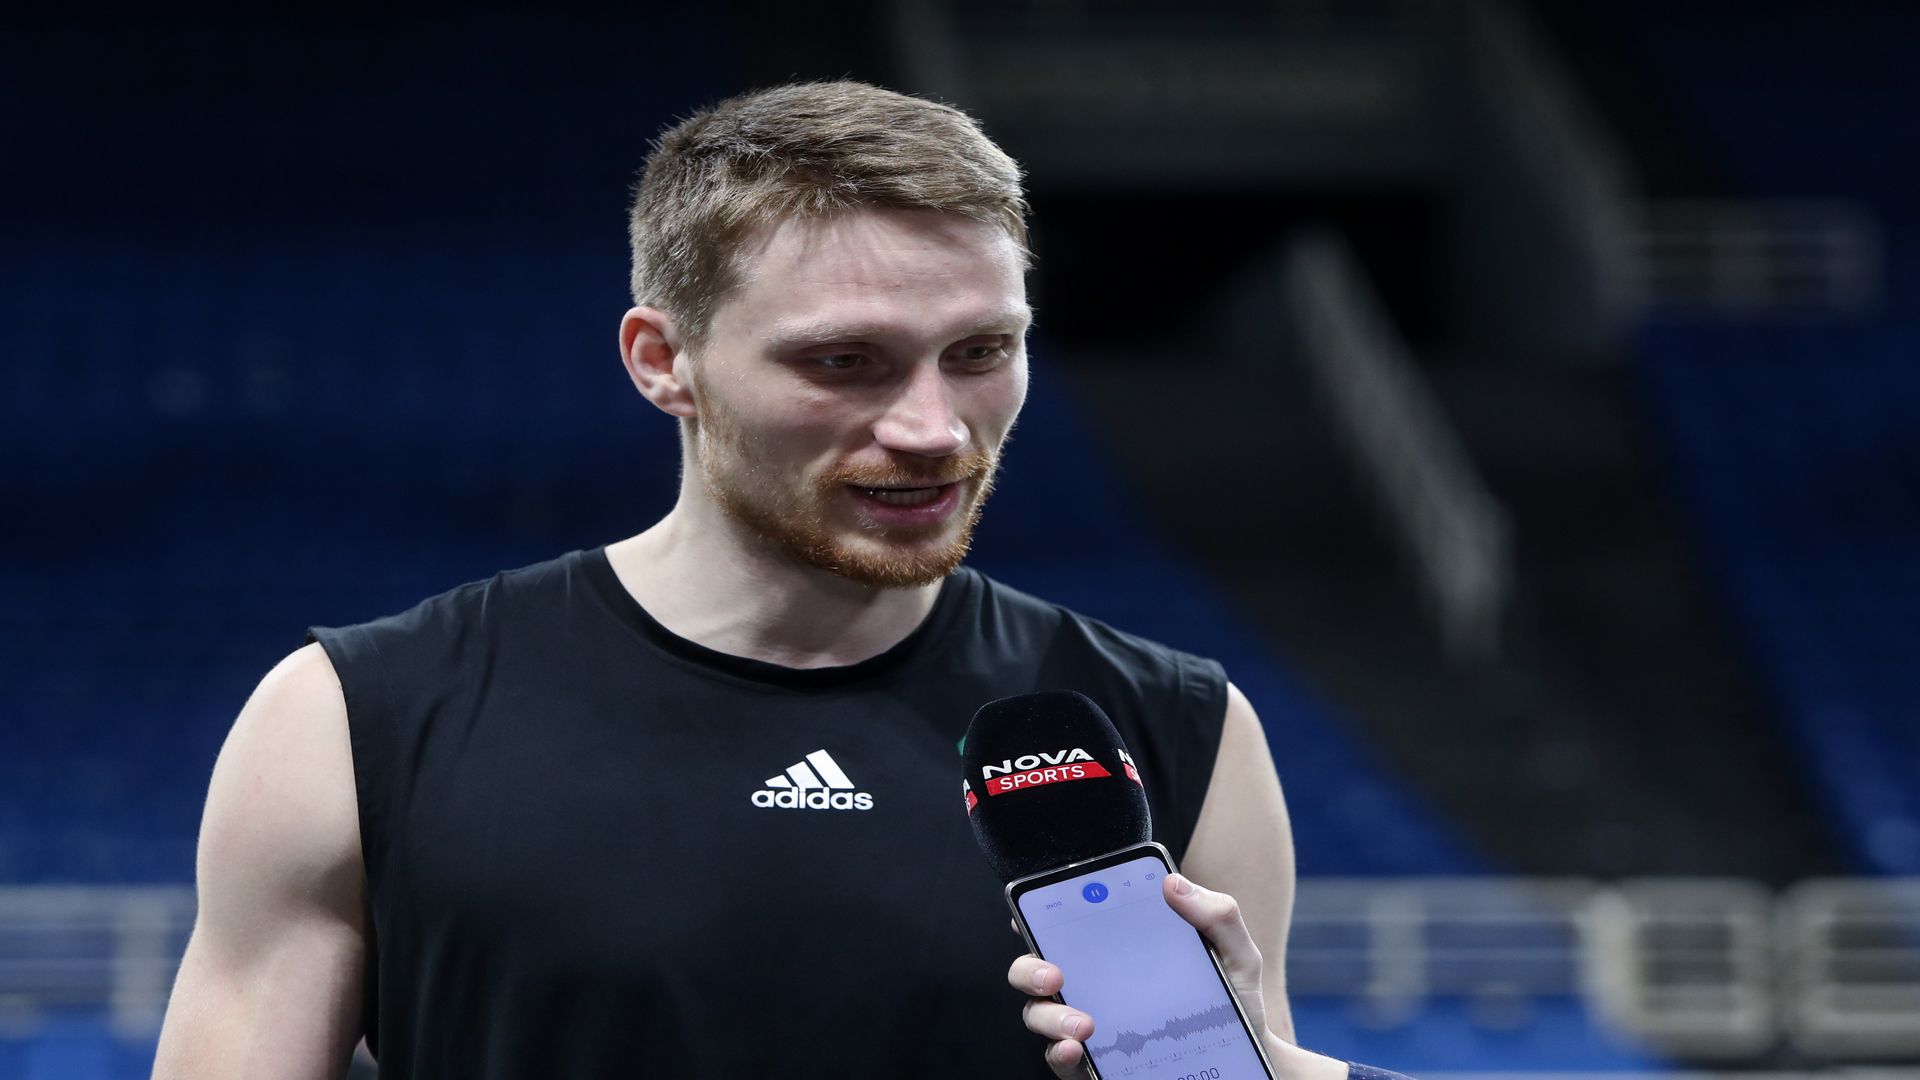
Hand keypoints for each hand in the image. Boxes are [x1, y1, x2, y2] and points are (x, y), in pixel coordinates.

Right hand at [1006, 872, 1272, 1079]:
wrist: (1249, 1059)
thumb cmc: (1232, 1001)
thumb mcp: (1235, 955)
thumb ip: (1217, 916)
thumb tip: (1172, 883)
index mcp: (1115, 951)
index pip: (1066, 927)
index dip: (1036, 914)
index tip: (1028, 913)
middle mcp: (1092, 986)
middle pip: (1035, 971)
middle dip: (1030, 969)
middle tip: (1055, 974)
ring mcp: (1087, 1027)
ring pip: (1039, 1015)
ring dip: (1049, 1017)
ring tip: (1083, 1025)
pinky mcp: (1093, 1066)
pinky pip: (1059, 1060)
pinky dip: (1059, 1054)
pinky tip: (1076, 1048)